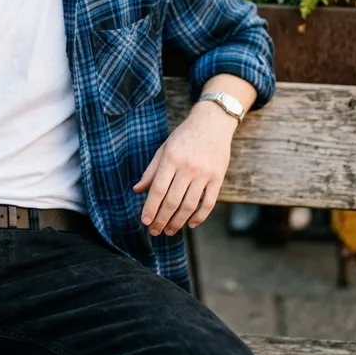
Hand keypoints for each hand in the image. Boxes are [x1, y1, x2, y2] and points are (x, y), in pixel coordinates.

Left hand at [133, 102, 236, 235]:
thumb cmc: (184, 136)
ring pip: (190, 204)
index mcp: (171, 158)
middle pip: (173, 200)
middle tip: (154, 231)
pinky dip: (200, 216)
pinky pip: (209, 202)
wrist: (212, 123)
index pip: (158, 189)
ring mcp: (205, 173)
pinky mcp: (218, 178)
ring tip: (169, 231)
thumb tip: (137, 190)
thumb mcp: (164, 149)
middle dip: (162, 219)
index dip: (151, 207)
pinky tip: (190, 224)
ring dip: (178, 221)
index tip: (145, 221)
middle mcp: (188, 167)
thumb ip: (151, 171)